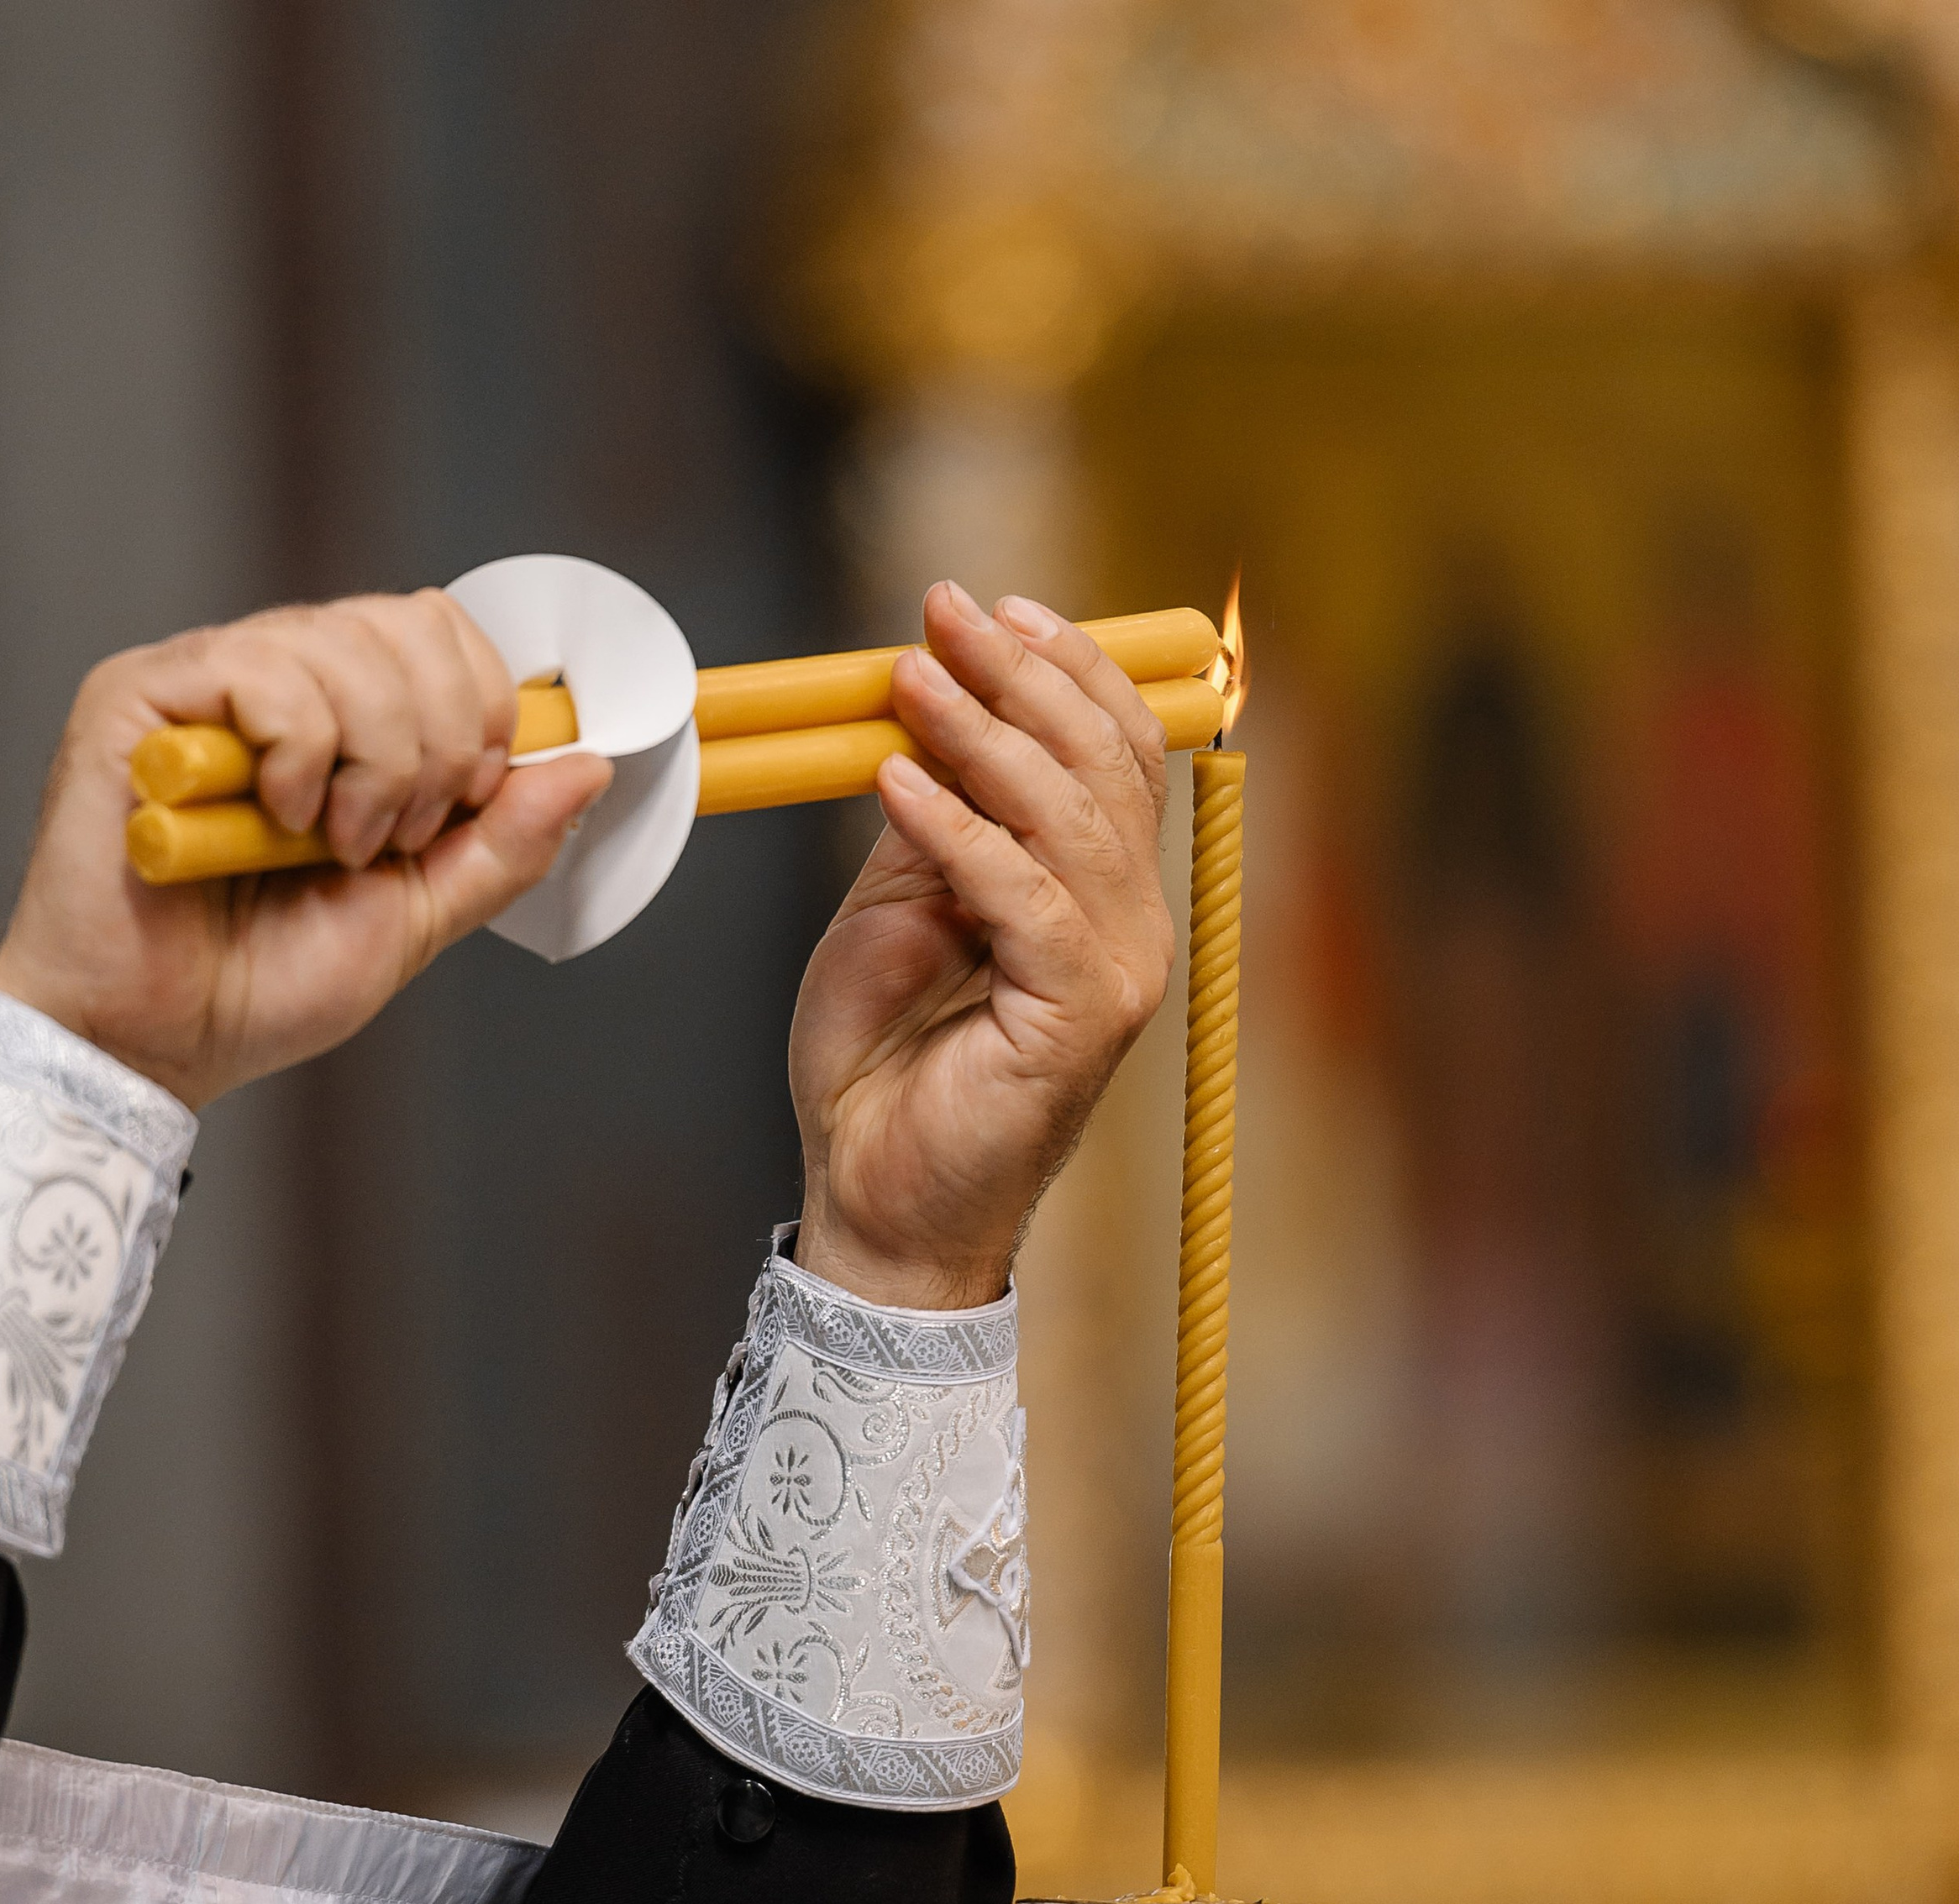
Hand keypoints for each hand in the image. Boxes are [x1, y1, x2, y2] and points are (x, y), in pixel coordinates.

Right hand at [0, 592, 612, 1109]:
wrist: (153, 1042)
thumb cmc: (261, 987)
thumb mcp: (417, 916)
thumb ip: (499, 843)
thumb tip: (587, 764)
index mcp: (341, 720)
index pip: (440, 633)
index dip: (482, 707)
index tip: (461, 804)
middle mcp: (274, 682)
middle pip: (408, 623)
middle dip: (437, 741)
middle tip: (391, 837)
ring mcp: (206, 683)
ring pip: (344, 642)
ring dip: (369, 762)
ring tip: (327, 845)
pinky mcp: (140, 697)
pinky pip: (263, 670)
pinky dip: (299, 756)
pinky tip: (273, 822)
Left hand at [788, 582, 1174, 1308]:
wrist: (872, 1202)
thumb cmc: (882, 1073)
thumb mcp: (897, 912)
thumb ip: (934, 824)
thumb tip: (932, 714)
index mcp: (1098, 900)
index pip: (1113, 756)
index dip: (1063, 669)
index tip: (987, 605)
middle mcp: (1129, 931)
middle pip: (1104, 768)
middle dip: (1025, 675)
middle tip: (945, 610)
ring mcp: (1115, 976)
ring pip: (1074, 820)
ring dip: (988, 734)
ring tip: (911, 678)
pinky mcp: (1078, 1019)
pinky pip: (1025, 897)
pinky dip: (959, 831)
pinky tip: (900, 780)